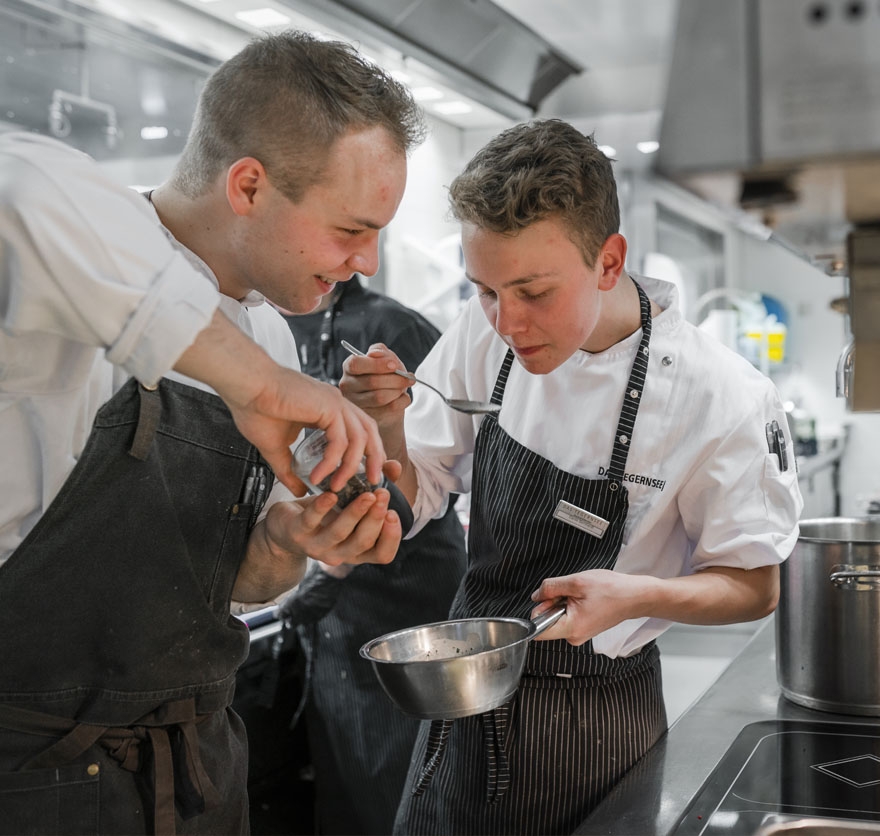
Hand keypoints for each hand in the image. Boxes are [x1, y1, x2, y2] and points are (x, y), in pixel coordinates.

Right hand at [173, 310, 386, 493]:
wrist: (244, 385)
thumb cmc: (255, 407)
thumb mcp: (275, 447)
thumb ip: (289, 469)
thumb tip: (298, 490)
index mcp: (328, 409)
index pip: (359, 430)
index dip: (366, 452)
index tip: (363, 475)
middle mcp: (336, 404)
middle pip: (369, 433)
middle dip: (374, 459)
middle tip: (371, 483)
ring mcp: (334, 403)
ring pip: (359, 439)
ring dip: (350, 467)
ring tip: (336, 488)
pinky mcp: (327, 406)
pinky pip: (339, 440)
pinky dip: (331, 462)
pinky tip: (317, 476)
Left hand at [232, 488, 401, 602]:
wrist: (284, 526)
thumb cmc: (325, 514)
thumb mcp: (352, 502)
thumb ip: (375, 486)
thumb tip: (395, 466)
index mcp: (357, 549)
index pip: (382, 554)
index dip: (391, 538)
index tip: (393, 513)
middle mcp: (340, 553)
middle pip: (363, 543)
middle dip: (375, 519)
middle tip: (382, 495)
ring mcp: (317, 546)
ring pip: (340, 533)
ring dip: (355, 513)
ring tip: (367, 494)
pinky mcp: (297, 533)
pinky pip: (311, 521)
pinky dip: (322, 507)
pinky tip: (331, 494)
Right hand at [338, 342, 411, 434]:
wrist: (389, 399)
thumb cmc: (385, 375)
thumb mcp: (385, 359)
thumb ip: (381, 352)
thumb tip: (375, 354)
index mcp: (350, 367)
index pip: (356, 364)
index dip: (377, 364)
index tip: (394, 365)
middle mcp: (347, 385)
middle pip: (371, 382)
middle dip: (396, 379)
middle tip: (409, 378)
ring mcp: (356, 403)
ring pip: (380, 397)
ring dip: (398, 390)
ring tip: (404, 387)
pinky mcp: (368, 416)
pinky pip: (389, 408)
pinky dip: (403, 401)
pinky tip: (402, 397)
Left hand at [530, 569, 647, 645]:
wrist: (634, 596)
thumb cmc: (611, 590)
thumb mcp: (576, 582)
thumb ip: (551, 588)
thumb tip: (536, 596)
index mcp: (571, 628)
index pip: (537, 631)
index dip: (537, 611)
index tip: (547, 598)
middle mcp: (574, 636)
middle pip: (546, 621)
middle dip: (552, 603)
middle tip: (569, 592)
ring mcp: (579, 634)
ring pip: (557, 617)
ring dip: (562, 602)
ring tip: (580, 594)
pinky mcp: (584, 628)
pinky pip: (567, 617)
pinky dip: (570, 605)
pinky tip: (584, 598)